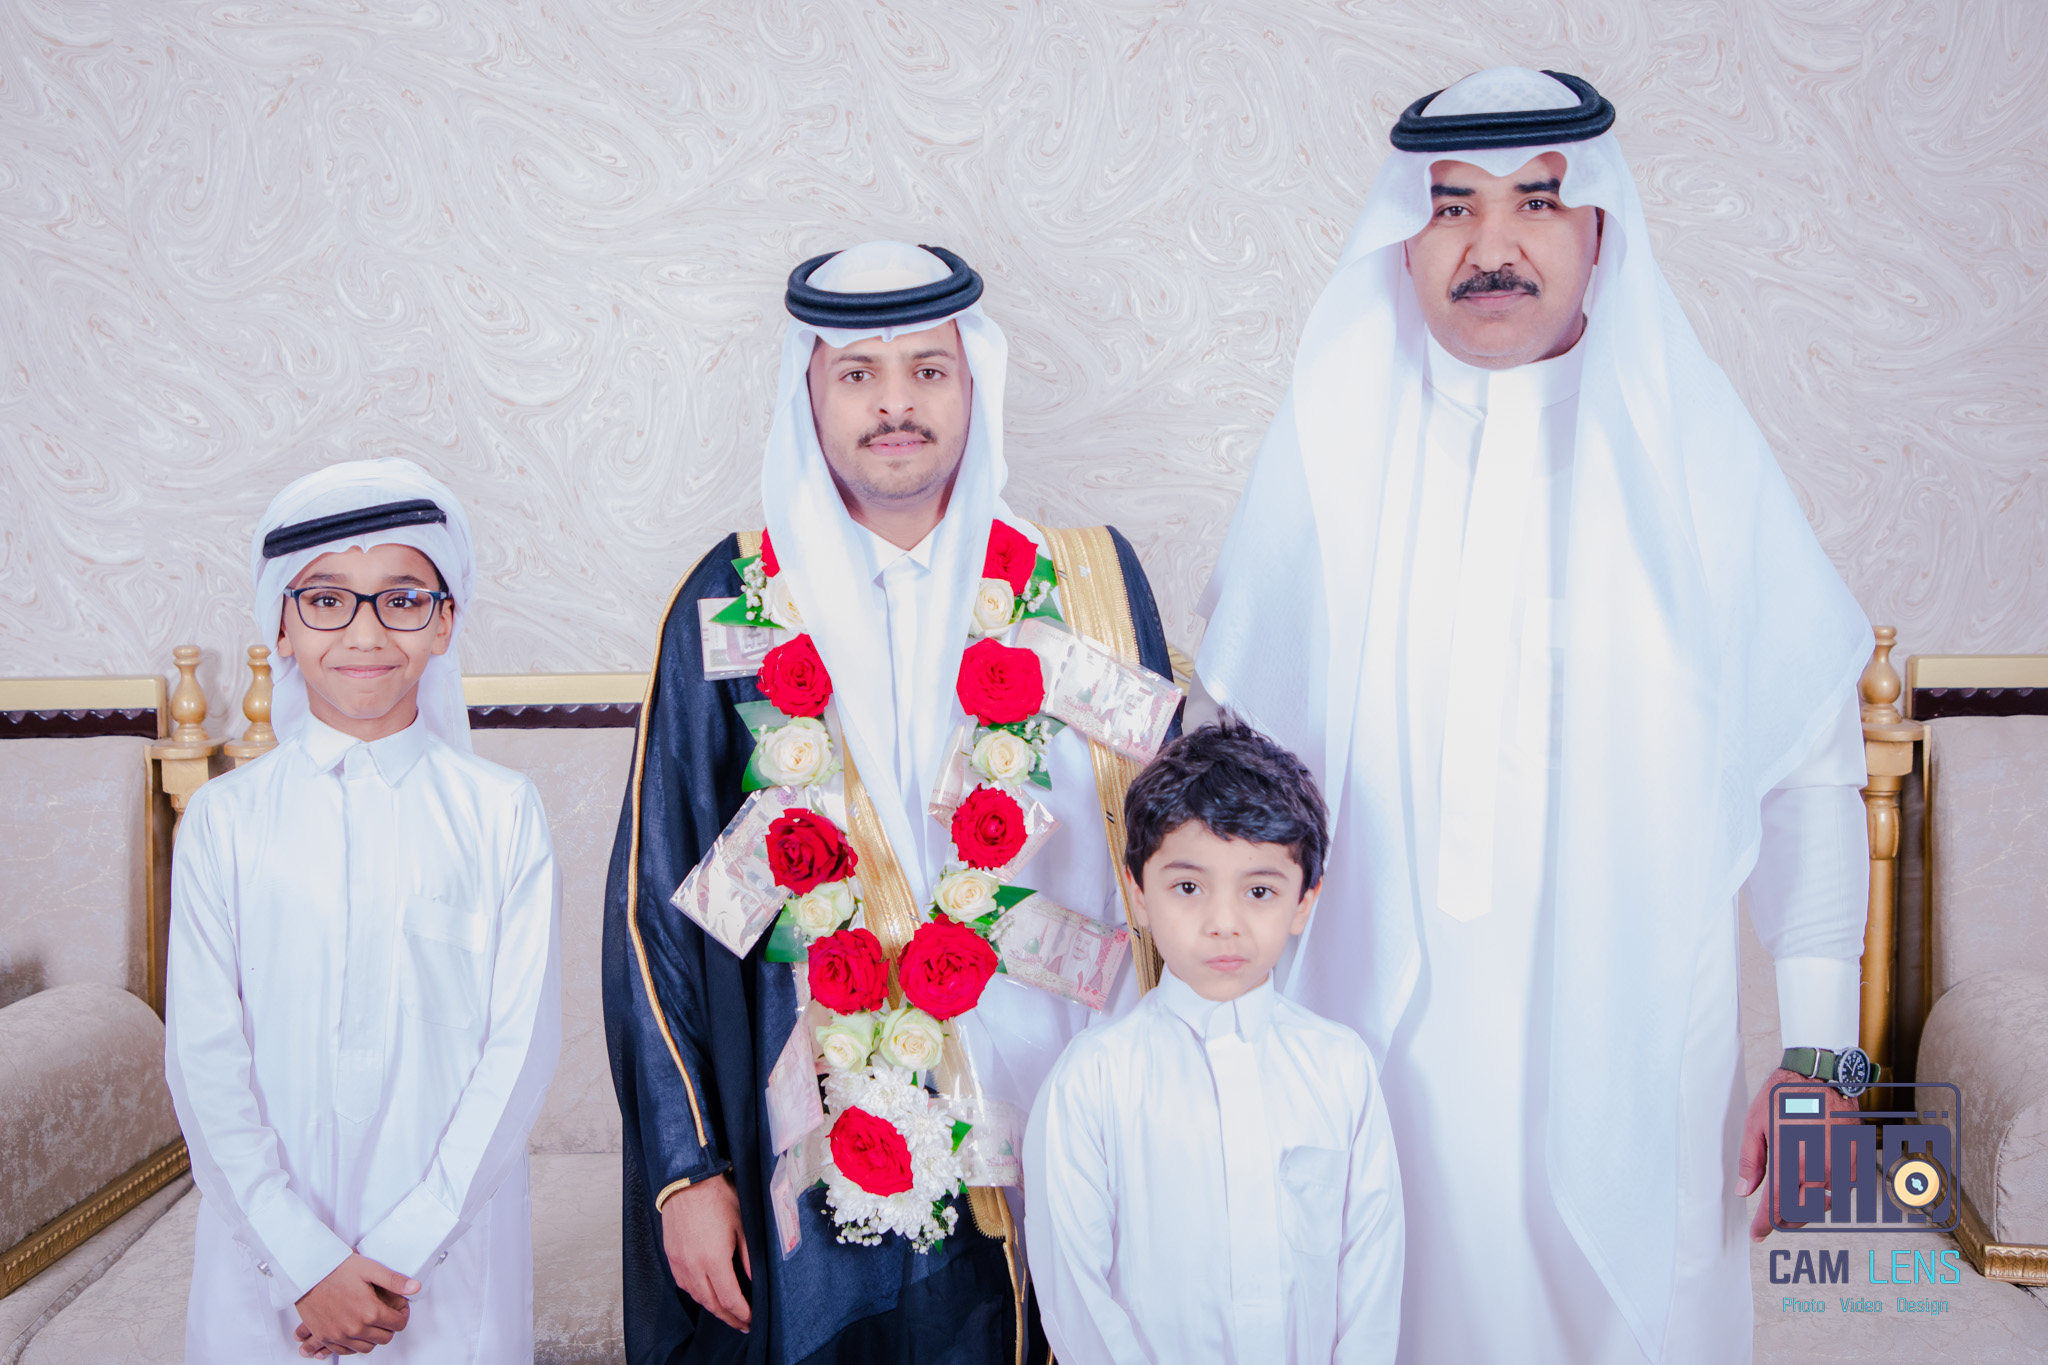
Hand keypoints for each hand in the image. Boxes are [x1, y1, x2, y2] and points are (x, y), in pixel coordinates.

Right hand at [293, 1253, 416, 1354]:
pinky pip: (345, 1351)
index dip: (402, 1315)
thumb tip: (415, 1288)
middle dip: (389, 1327)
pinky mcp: (325, 1337)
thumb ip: (395, 1281)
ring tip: (372, 1323)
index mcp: (370, 1312)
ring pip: (366, 1347)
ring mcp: (339, 1335)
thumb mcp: (371, 1269)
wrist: (308, 1273)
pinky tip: (356, 1333)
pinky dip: (354, 1345)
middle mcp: (356, 1328)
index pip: (398, 1324)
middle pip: (384, 1338)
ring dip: (373, 1337)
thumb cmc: (337, 1268)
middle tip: (387, 1315)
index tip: (399, 1309)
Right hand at [660, 1173, 751, 1332]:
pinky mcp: (671, 1256)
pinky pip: (683, 1284)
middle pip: (711, 1304)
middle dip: (729, 1317)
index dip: (741, 1313)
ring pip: (696, 1296)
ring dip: (712, 1307)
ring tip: (726, 1311)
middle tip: (742, 1323)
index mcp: (713, 1259)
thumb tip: (753, 1279)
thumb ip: (748, 1256)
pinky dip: (697, 1293)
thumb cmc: (717, 1197)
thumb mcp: (742, 1225)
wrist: (687, 1181)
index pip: (729, 1299)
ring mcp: (679, 1262)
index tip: (751, 1319)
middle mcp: (693, 1265)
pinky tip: (706, 1292)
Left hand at [1739, 1066, 1862, 1241]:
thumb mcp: (1756, 1124)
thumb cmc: (1785, 1096)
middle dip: (1785, 1219)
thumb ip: (1751, 1160)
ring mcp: (1840, 1164)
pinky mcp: (1855, 1159)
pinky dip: (1829, 1191)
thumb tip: (1745, 1190)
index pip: (1777, 1205)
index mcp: (1790, 1159)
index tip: (1757, 1233)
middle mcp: (1818, 1167)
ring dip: (1807, 1207)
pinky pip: (1843, 1188)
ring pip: (1823, 1202)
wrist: (1822, 1075)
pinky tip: (1817, 1181)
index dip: (1765, 1224)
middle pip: (1802, 1211)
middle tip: (1773, 1218)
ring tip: (1794, 1199)